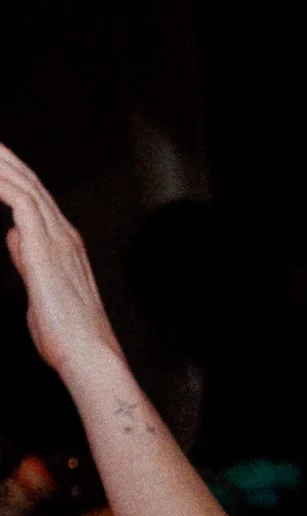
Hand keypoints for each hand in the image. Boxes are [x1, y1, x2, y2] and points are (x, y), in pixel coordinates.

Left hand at [0, 139, 121, 385]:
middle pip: (32, 183)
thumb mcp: (40, 290)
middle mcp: (64, 237)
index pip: (37, 199)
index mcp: (64, 246)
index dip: (16, 175)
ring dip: (3, 165)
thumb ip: (27, 258)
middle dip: (8, 159)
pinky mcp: (45, 249)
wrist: (90, 356)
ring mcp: (57, 240)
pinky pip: (20, 202)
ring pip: (26, 186)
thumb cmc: (67, 336)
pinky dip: (3, 185)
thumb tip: (14, 237)